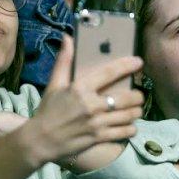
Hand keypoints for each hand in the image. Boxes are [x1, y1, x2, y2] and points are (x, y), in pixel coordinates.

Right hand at [24, 36, 144, 165]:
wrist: (40, 140)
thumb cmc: (47, 111)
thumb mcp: (54, 84)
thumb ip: (64, 61)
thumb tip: (68, 37)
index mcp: (80, 88)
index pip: (109, 73)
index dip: (127, 66)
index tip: (139, 62)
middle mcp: (91, 105)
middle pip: (127, 97)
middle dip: (137, 96)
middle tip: (137, 95)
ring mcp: (96, 124)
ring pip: (129, 116)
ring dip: (136, 112)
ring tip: (135, 110)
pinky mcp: (99, 138)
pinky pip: (125, 132)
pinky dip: (131, 129)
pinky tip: (129, 126)